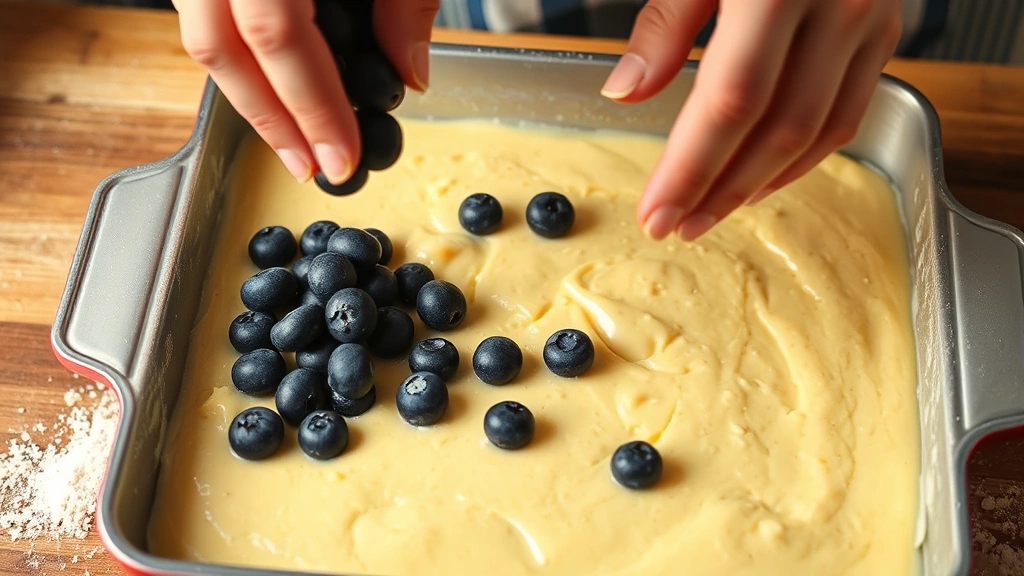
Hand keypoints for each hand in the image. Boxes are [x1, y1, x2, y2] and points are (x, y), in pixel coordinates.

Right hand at [172, 0, 437, 184]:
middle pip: (218, 47)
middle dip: (269, 119)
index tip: (342, 160)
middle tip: (309, 169)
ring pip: (201, 33)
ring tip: (294, 140)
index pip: (276, 35)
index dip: (311, 105)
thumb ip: (405, 4)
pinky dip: (241, 54)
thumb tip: (409, 77)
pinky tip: (275, 82)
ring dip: (249, 92)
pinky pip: (202, 11)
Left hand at [601, 0, 903, 239]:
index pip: (730, 102)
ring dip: (761, 183)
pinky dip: (805, 156)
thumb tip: (626, 95)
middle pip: (776, 129)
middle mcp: (834, 8)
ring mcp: (868, 21)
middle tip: (676, 225)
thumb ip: (665, 23)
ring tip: (712, 213)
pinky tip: (765, 177)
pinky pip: (849, 112)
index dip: (690, 167)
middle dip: (719, 189)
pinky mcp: (885, 30)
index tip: (654, 212)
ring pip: (819, 132)